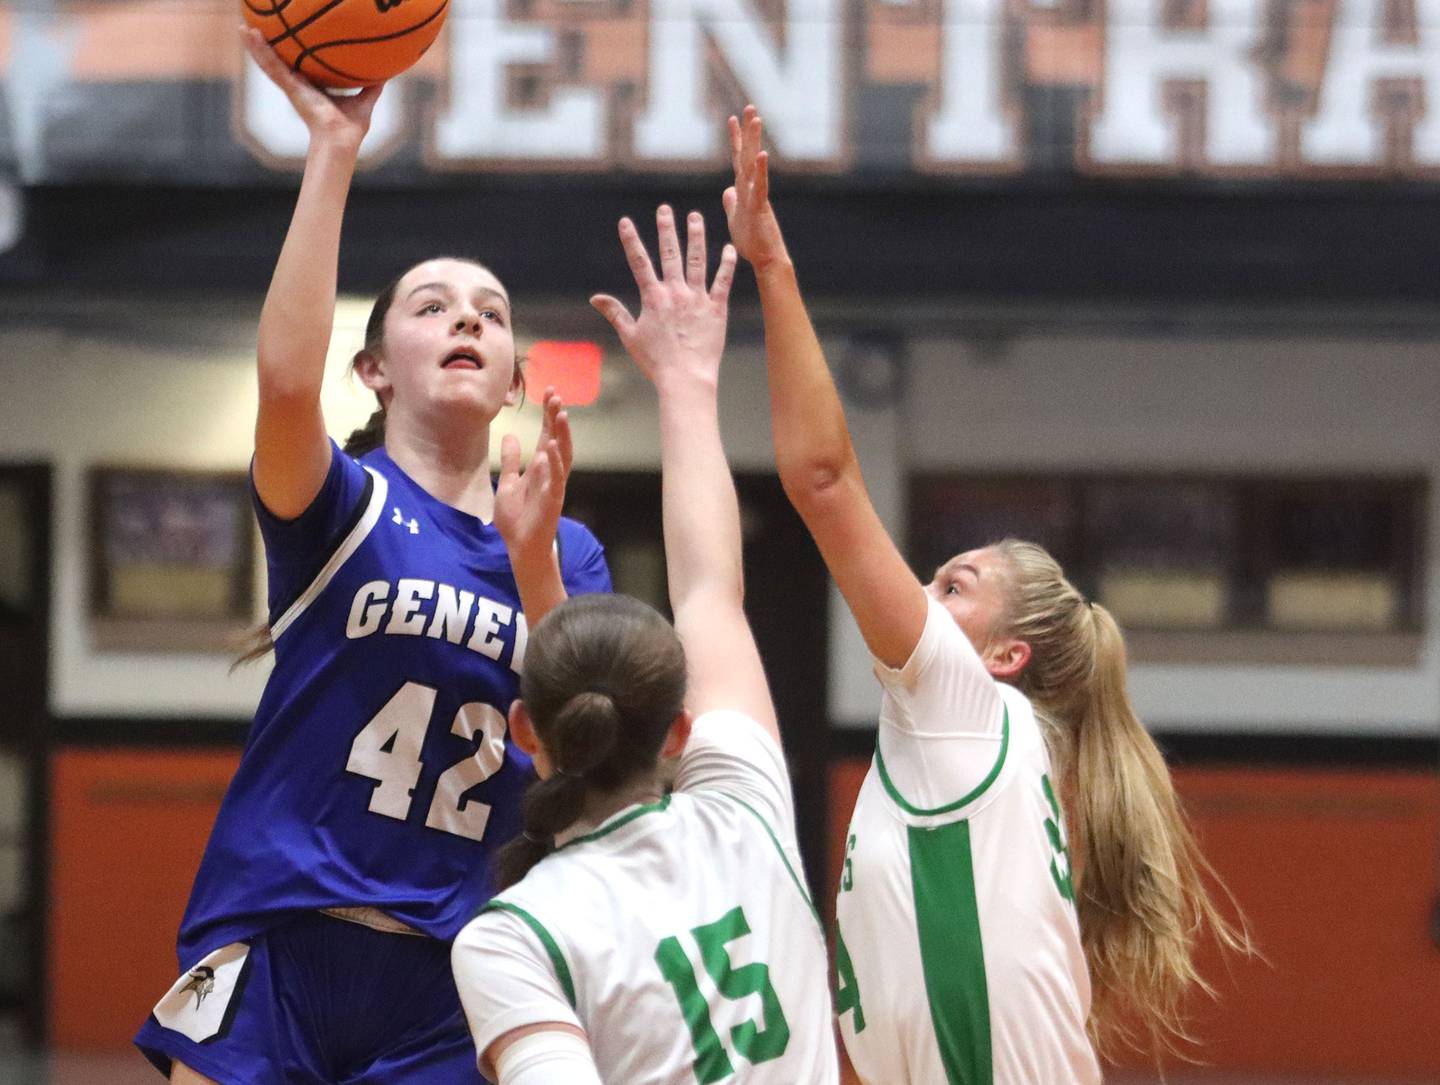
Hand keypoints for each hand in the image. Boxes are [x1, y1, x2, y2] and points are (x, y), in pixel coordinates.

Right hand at [240, 26, 382, 150]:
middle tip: (258, 30)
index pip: (301, 67)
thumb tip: (386, 74)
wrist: (341, 140)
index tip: (288, 41)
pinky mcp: (289, 87)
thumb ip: (372, 87)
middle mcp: (300, 86)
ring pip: (270, 62)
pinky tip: (247, 33)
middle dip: (270, 48)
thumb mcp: (365, 100)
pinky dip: (259, 49)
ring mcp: (292, 87)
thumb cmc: (351, 128)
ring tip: (243, 27)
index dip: (294, 55)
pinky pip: (271, 65)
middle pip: (282, 62)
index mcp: (314, 89)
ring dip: (256, 45)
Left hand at [494, 391, 571, 564]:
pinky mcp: (553, 500)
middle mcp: (551, 472)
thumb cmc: (517, 518)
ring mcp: (554, 485)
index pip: (548, 435)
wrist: (520, 545)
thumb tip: (511, 436)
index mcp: (541, 467)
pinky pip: (556, 479)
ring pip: (563, 455)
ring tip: (560, 415)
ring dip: (563, 435)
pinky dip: (555, 463)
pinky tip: (551, 448)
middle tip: (556, 396)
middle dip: (557, 418)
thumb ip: (511, 460)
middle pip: (558, 439)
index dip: (549, 415)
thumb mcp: (509, 483)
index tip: (549, 392)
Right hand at [590, 206, 736, 390]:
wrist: (686, 378)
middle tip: (665, 209)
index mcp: (653, 299)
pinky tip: (729, 248)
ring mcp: (698, 299)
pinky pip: (723, 281)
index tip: (625, 222)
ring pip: (697, 260)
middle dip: (666, 229)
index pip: (639, 262)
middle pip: (670, 254)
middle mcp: (676, 293)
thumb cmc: (657, 362)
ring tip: (696, 217)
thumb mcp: (630, 336)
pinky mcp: (717, 308)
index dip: (631, 240)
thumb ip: (615, 313)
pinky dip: (727, 264)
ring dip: (696, 237)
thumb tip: (595, 298)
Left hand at [723, 106, 787, 270]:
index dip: (736, 140)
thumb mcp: (736, 220)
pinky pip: (761, 186)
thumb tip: (728, 190)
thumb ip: (732, 203)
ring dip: (755, 141)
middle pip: (747, 155)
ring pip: (754, 165)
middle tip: (749, 106)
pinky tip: (762, 154)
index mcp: (743, 190)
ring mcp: (757, 196)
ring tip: (756, 119)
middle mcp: (751, 188)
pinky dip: (761, 170)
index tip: (732, 118)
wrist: (766, 260)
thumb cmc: (752, 243)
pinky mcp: (761, 208)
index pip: (738, 160)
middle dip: (748, 131)